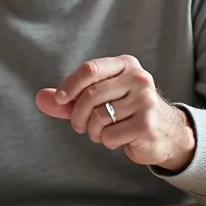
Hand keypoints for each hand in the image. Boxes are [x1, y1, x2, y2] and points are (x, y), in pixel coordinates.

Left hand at [35, 55, 195, 171]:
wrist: (165, 133)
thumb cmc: (126, 113)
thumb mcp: (97, 101)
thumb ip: (69, 100)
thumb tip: (40, 98)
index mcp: (126, 65)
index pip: (90, 69)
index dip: (70, 85)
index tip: (61, 100)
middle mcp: (138, 78)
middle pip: (91, 95)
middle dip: (78, 115)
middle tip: (79, 126)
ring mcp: (146, 100)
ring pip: (99, 117)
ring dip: (93, 131)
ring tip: (102, 132)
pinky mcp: (148, 123)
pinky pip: (110, 134)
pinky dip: (107, 141)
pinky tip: (118, 139)